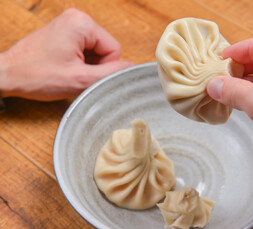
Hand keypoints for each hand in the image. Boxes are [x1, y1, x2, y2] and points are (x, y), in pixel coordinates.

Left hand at [0, 8, 132, 100]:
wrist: (8, 75)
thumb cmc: (36, 75)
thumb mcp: (79, 78)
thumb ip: (110, 73)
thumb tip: (131, 69)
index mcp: (81, 23)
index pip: (114, 49)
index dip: (105, 68)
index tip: (86, 75)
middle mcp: (76, 18)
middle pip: (105, 48)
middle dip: (95, 66)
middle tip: (75, 74)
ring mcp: (68, 23)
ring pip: (96, 50)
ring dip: (87, 65)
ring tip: (67, 71)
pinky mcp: (63, 31)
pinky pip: (84, 48)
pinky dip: (79, 61)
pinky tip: (65, 67)